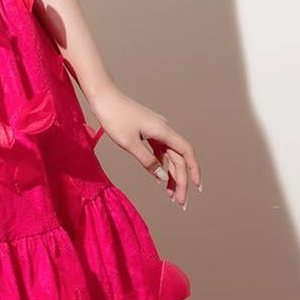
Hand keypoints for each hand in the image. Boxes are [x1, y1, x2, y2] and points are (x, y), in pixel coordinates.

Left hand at [90, 86, 201, 207]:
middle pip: (179, 158)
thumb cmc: (114, 117)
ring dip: (172, 175)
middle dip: (181, 180)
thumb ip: (147, 161)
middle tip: (179, 202)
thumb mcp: (129, 143)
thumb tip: (163, 177)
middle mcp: (164, 129)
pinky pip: (160, 151)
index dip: (193, 170)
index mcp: (163, 130)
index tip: (196, 188)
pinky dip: (162, 165)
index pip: (186, 152)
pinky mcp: (148, 131)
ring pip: (170, 155)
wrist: (103, 96)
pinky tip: (160, 179)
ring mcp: (156, 130)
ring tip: (170, 195)